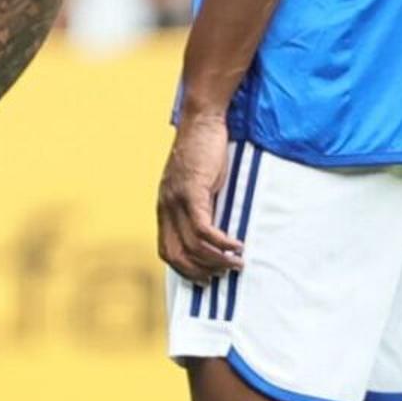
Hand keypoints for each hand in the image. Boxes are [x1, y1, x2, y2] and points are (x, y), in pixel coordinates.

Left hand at [155, 107, 244, 282]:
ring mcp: (177, 200)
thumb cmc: (202, 153)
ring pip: (193, 245)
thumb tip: (214, 233)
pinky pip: (204, 229)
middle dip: (200, 271)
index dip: (184, 269)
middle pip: (177, 254)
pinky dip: (221, 243)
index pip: (166, 250)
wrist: (201, 122)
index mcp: (165, 208)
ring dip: (217, 260)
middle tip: (223, 275)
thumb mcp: (196, 185)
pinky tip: (236, 246)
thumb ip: (199, 207)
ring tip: (237, 263)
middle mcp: (166, 208)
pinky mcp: (192, 192)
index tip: (205, 278)